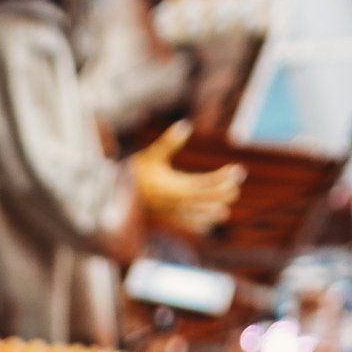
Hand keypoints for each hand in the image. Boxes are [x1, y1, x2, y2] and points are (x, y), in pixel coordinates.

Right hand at [128, 119, 243, 237]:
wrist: (113, 196)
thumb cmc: (134, 173)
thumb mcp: (151, 155)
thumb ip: (169, 142)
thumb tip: (185, 126)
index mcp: (175, 187)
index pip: (206, 184)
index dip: (223, 178)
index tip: (237, 170)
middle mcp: (176, 203)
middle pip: (207, 200)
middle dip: (223, 193)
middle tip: (237, 183)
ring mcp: (171, 214)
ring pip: (199, 216)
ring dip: (213, 211)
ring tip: (225, 209)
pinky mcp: (165, 220)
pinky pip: (186, 225)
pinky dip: (198, 224)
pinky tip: (208, 225)